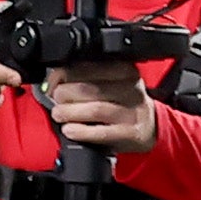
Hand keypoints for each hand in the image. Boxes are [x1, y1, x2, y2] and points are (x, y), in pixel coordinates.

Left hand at [45, 63, 162, 157]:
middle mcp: (131, 88)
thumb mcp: (110, 83)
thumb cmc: (121, 103)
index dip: (63, 75)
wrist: (148, 127)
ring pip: (95, 109)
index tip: (52, 85)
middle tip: (56, 101)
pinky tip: (70, 130)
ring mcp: (133, 111)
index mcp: (125, 70)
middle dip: (64, 95)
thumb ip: (84, 78)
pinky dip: (81, 131)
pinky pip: (101, 132)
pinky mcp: (131, 132)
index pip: (88, 67)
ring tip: (59, 114)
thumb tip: (52, 82)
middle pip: (89, 88)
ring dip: (70, 112)